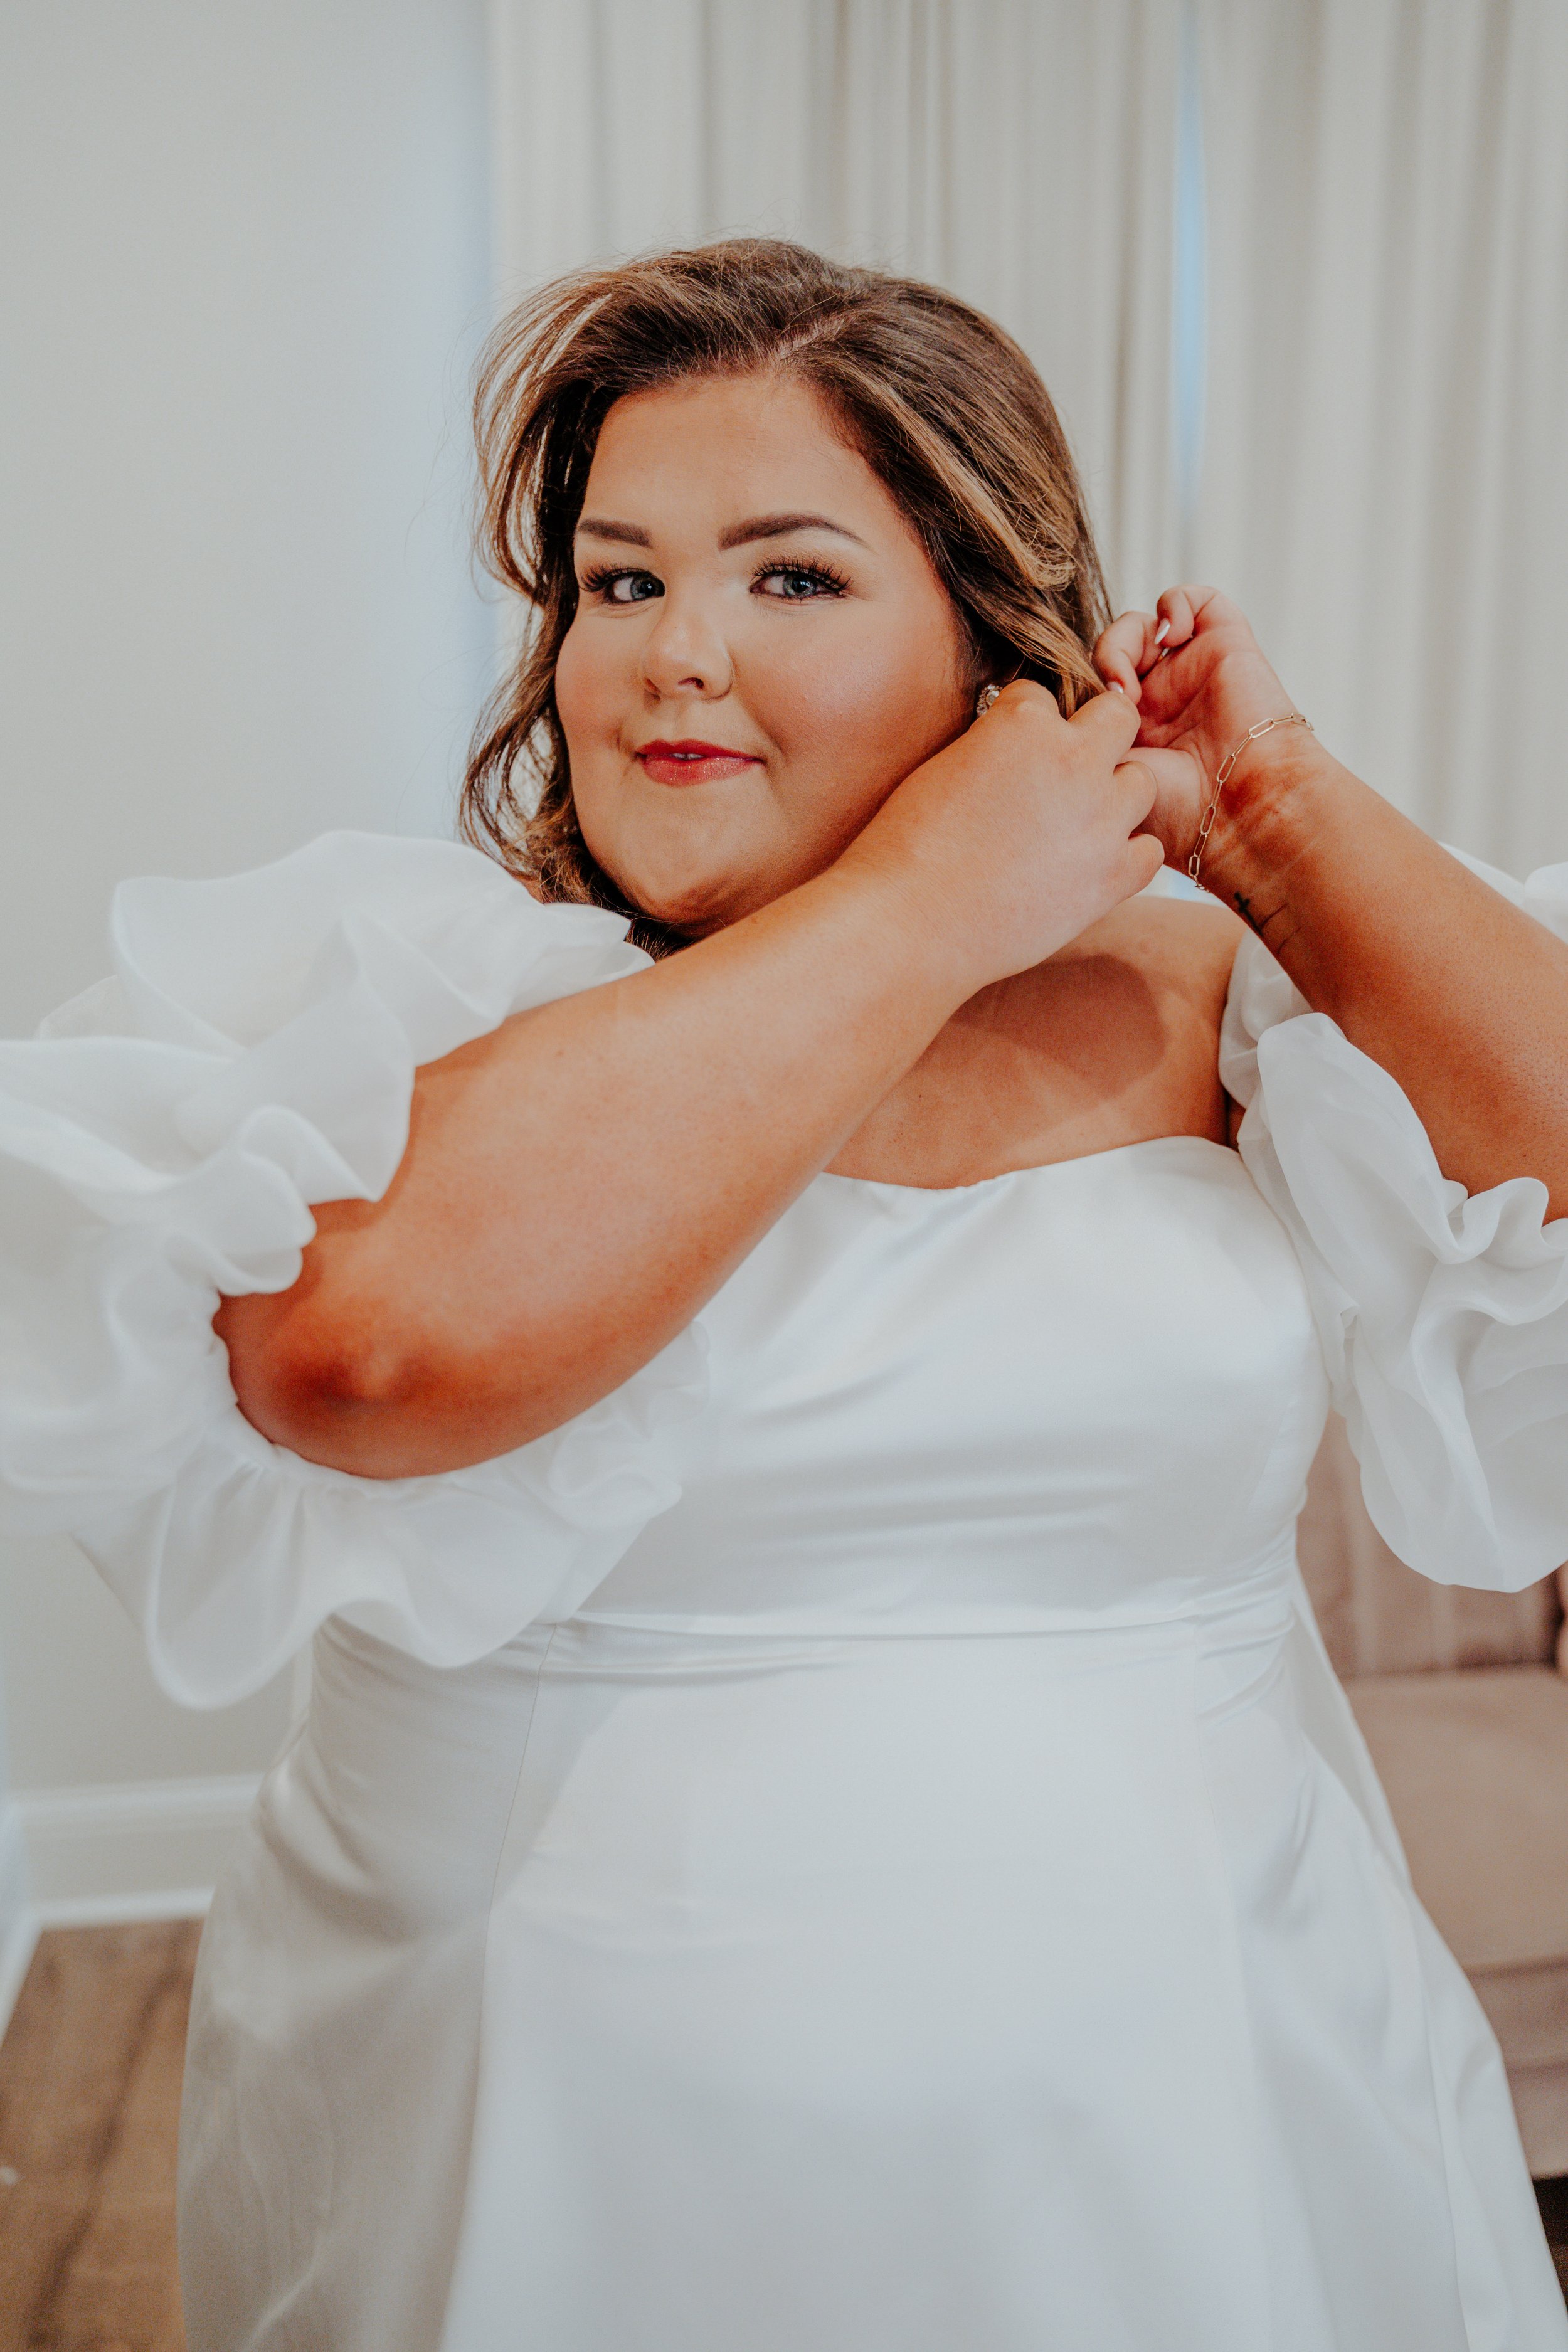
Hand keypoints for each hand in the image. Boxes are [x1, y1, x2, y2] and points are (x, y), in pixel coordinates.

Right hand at [846, 678, 1164, 992]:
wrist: (910, 922)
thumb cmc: (907, 847)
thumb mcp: (944, 767)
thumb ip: (993, 746)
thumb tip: (1014, 751)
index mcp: (1023, 722)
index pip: (1044, 697)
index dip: (1027, 726)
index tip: (1010, 757)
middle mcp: (1073, 760)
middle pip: (1117, 717)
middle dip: (1095, 738)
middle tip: (1063, 776)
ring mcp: (1100, 820)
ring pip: (1143, 783)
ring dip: (1117, 797)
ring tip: (1079, 826)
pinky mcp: (1110, 876)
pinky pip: (1150, 851)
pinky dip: (1128, 856)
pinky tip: (1093, 866)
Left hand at [1093, 586, 1304, 872]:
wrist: (1238, 807)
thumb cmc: (1173, 810)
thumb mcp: (1102, 777)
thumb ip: (1077, 736)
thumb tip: (1056, 706)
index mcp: (1129, 734)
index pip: (1088, 686)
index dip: (1074, 689)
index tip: (1076, 720)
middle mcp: (1159, 701)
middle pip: (1108, 652)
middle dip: (1096, 669)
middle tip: (1106, 702)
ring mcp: (1191, 672)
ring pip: (1141, 625)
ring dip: (1123, 641)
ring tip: (1130, 682)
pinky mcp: (1226, 644)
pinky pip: (1194, 599)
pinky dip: (1173, 603)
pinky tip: (1171, 636)